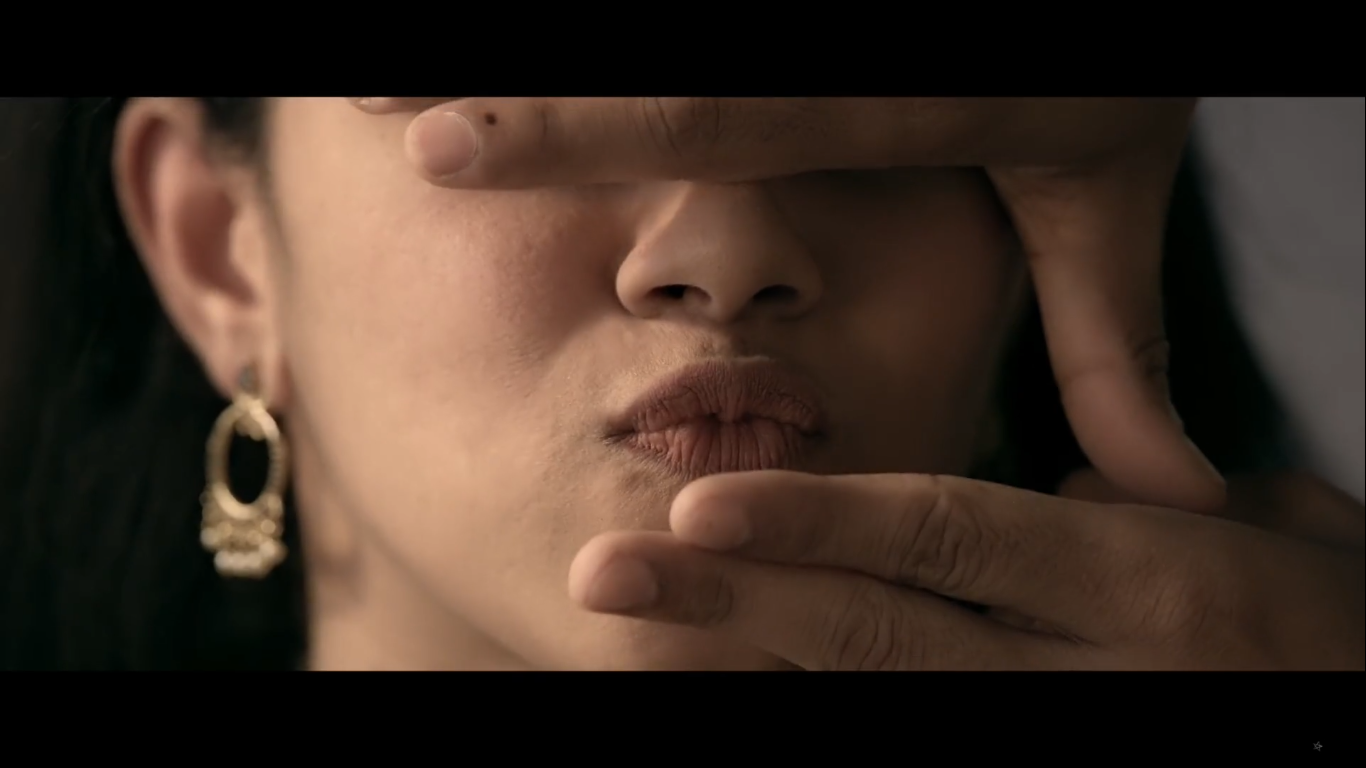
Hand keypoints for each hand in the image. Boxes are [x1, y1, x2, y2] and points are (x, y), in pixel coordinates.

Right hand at [348, 96, 1221, 512]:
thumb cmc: (1120, 68)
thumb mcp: (1108, 201)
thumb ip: (1110, 348)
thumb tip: (1171, 499)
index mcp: (885, 93)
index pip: (707, 112)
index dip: (565, 129)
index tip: (435, 150)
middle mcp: (825, 42)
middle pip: (636, 57)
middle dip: (497, 81)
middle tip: (356, 103)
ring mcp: (791, 13)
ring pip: (626, 26)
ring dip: (507, 52)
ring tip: (367, 86)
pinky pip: (667, 24)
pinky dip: (568, 49)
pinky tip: (446, 69)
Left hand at [567, 469, 1364, 669]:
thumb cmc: (1320, 628)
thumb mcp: (1244, 546)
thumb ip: (1112, 516)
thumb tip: (1033, 496)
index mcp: (1139, 583)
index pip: (946, 534)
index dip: (816, 519)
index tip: (698, 503)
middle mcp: (1089, 672)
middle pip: (876, 633)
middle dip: (733, 604)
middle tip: (606, 574)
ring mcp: (1069, 739)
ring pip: (880, 702)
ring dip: (755, 673)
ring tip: (645, 645)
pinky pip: (918, 739)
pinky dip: (827, 717)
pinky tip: (752, 696)